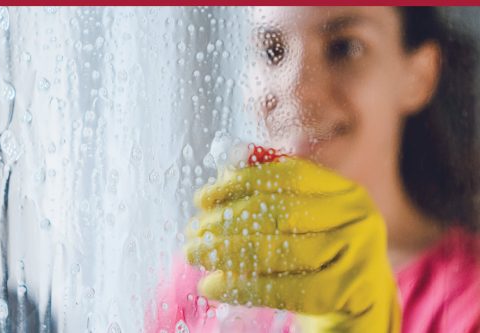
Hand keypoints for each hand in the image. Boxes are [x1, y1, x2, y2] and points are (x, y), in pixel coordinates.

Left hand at [185, 157, 399, 331]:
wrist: (359, 311)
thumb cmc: (318, 261)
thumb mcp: (299, 223)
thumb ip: (269, 190)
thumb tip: (229, 158)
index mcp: (344, 191)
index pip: (287, 174)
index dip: (240, 182)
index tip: (202, 199)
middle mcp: (359, 217)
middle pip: (280, 212)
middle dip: (227, 221)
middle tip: (193, 232)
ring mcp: (361, 254)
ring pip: (281, 250)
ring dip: (228, 252)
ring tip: (195, 255)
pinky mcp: (353, 292)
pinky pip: (288, 290)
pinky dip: (243, 287)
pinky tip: (212, 287)